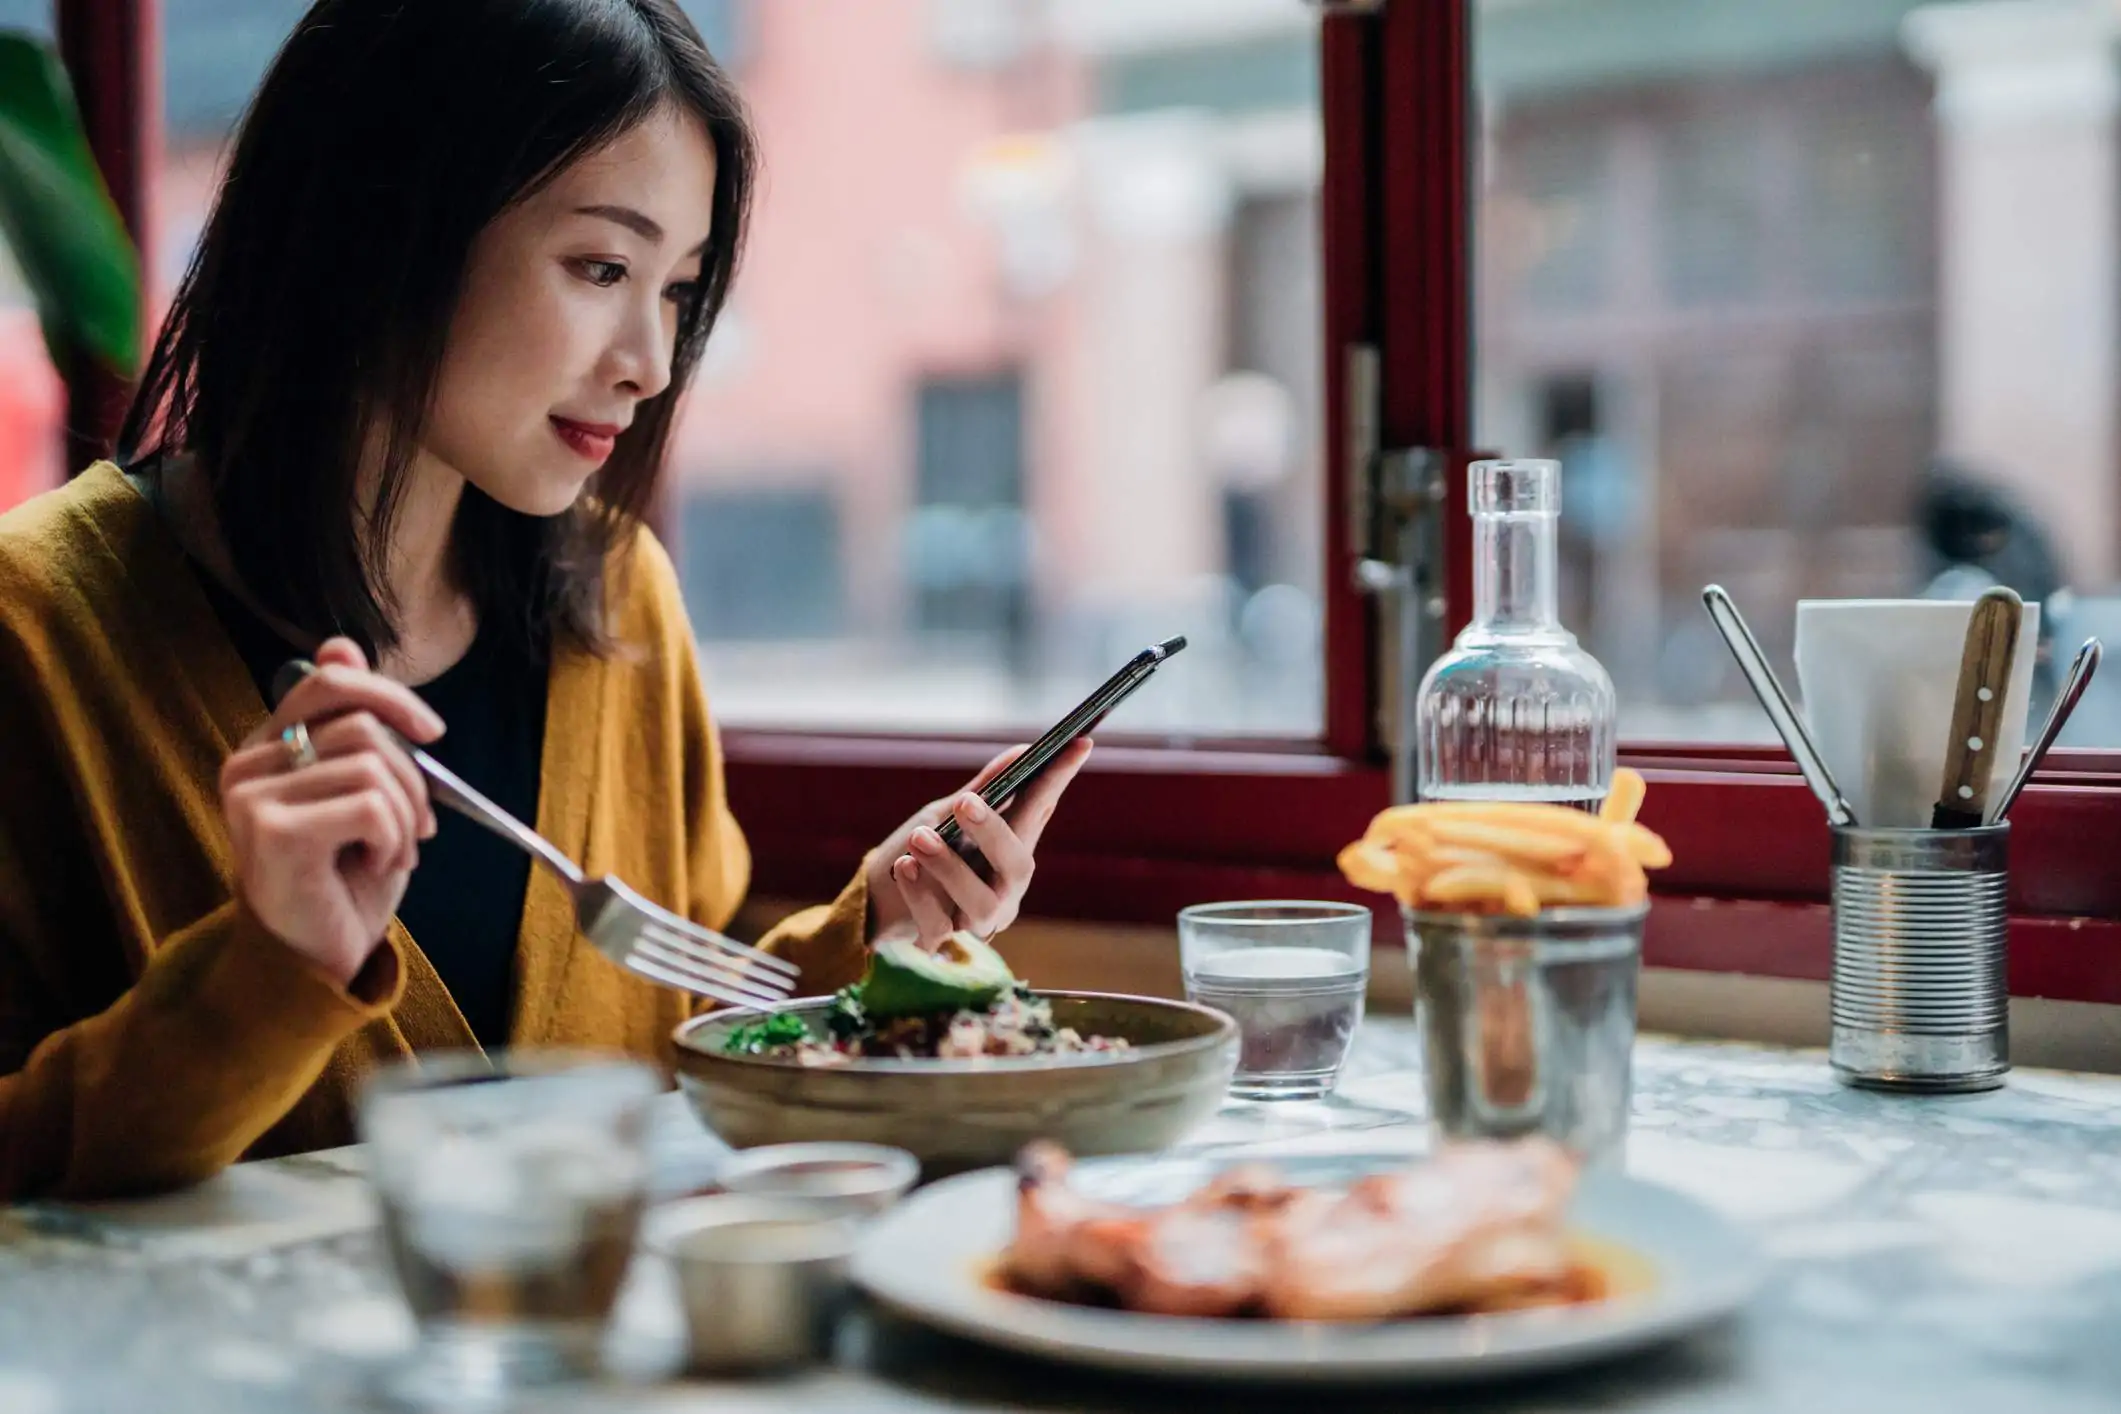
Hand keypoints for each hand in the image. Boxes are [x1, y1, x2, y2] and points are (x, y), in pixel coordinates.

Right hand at [218, 637, 443, 986]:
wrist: (318, 959)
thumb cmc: (343, 878)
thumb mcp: (361, 792)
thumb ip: (354, 726)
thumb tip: (341, 646)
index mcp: (267, 746)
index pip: (328, 681)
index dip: (390, 695)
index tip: (431, 732)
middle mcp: (247, 765)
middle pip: (361, 724)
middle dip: (412, 775)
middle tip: (419, 823)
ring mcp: (252, 797)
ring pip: (372, 765)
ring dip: (406, 814)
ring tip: (393, 852)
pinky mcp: (272, 830)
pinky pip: (370, 805)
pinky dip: (393, 838)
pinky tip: (376, 866)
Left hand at [865, 740, 1093, 951]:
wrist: (870, 897)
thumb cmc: (917, 850)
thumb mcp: (946, 814)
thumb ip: (985, 789)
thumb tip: (1024, 751)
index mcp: (1009, 852)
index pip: (1040, 809)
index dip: (1058, 779)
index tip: (1078, 743)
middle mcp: (1003, 889)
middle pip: (1018, 866)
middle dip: (993, 833)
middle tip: (964, 803)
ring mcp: (974, 920)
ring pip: (981, 903)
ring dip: (949, 867)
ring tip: (919, 839)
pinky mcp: (941, 941)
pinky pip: (937, 923)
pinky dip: (920, 892)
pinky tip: (904, 867)